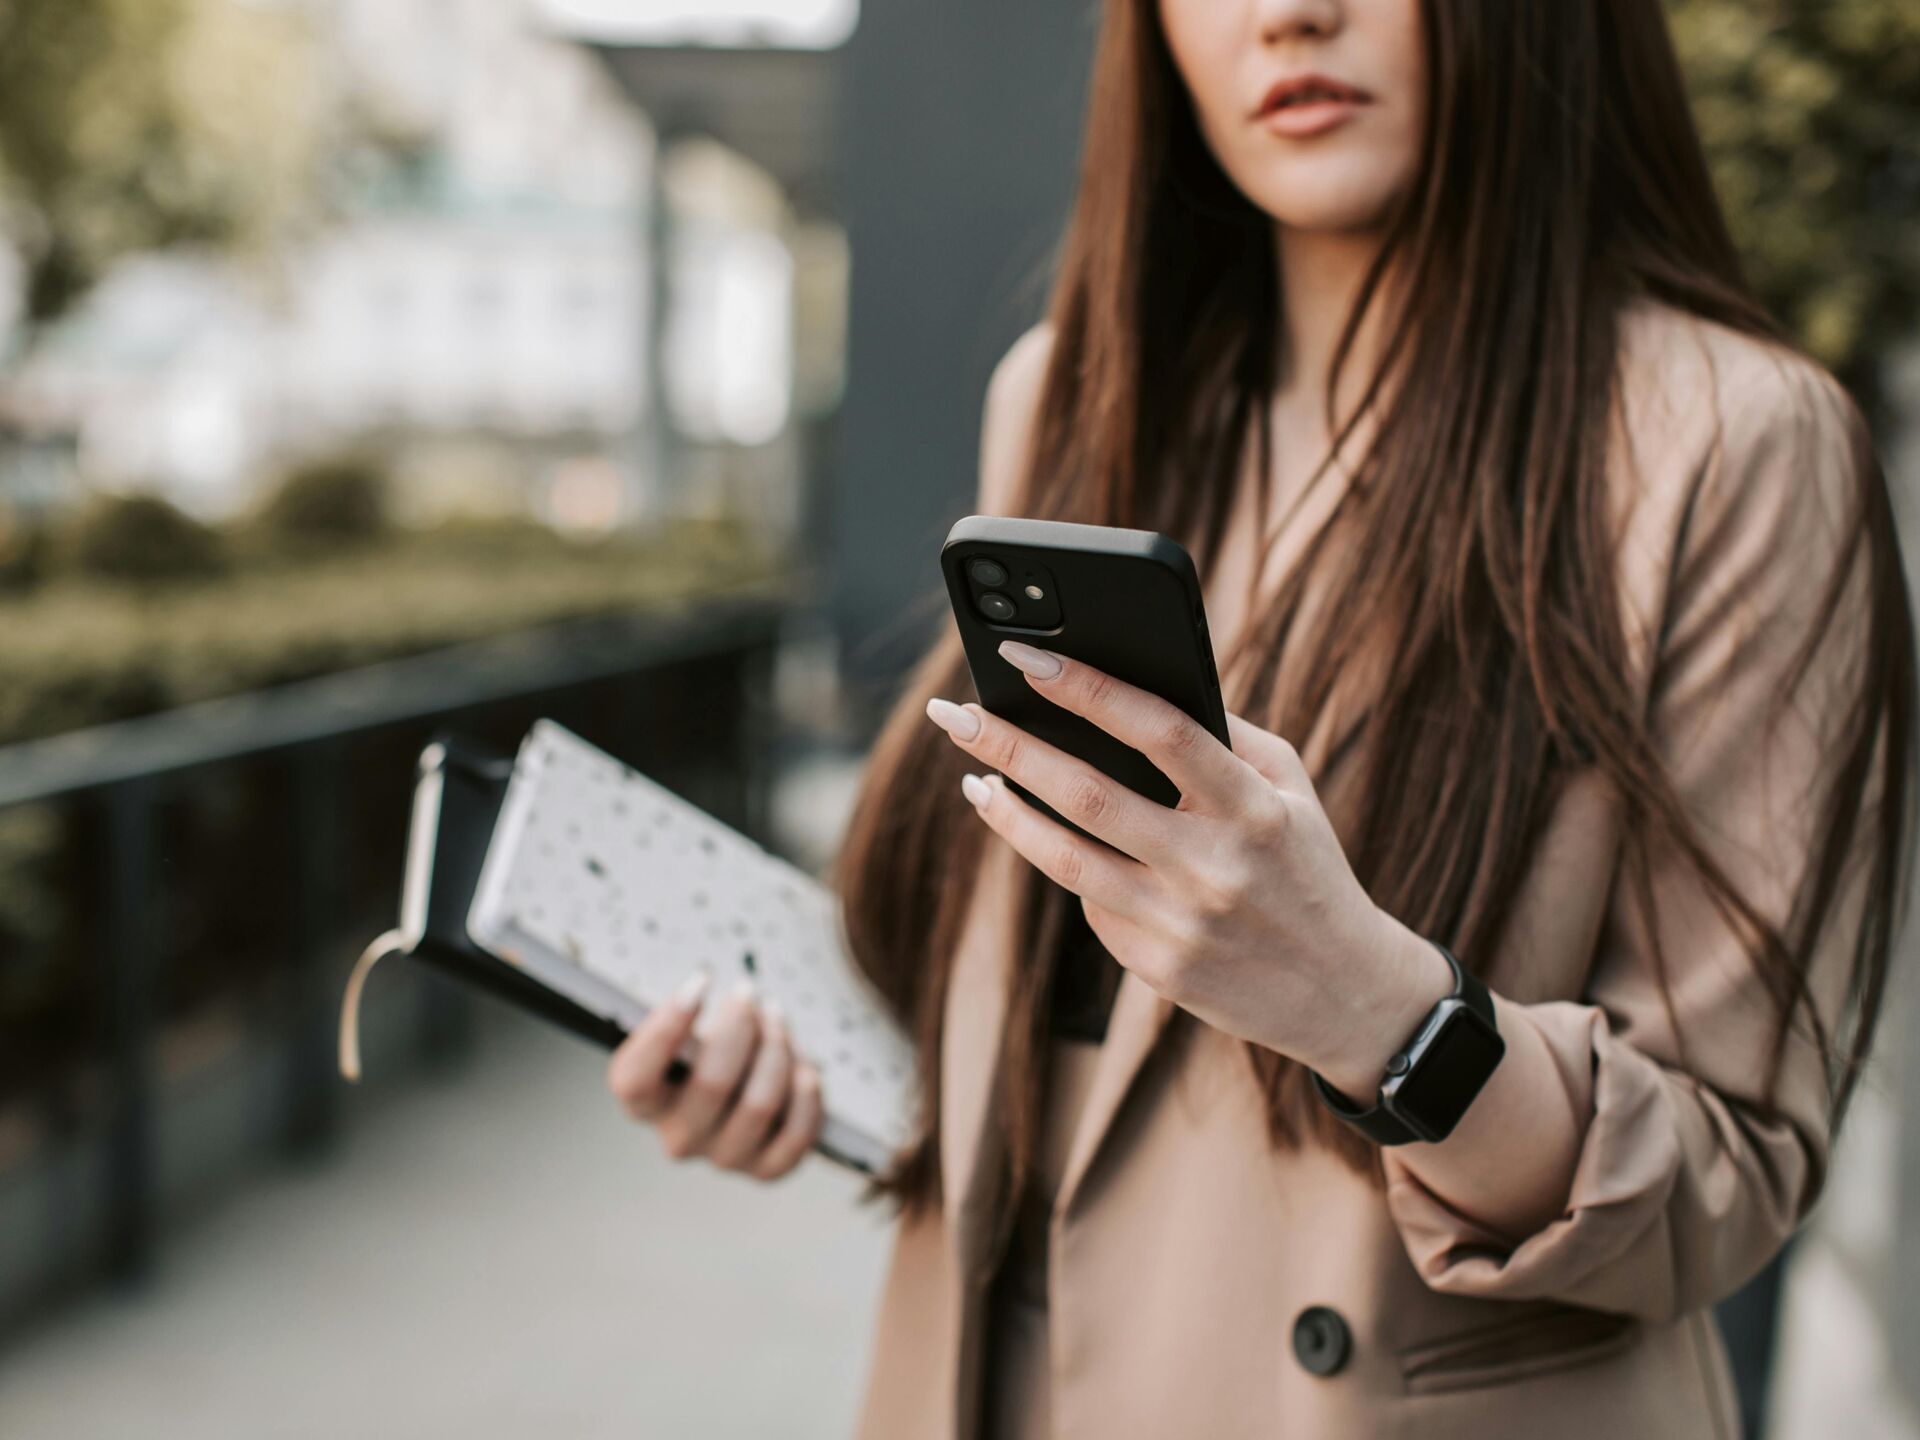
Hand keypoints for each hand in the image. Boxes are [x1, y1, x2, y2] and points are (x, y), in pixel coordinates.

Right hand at [606, 972, 823, 1180]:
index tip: (701, 980)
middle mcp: (678, 1138)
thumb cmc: (711, 1050)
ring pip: (759, 1104)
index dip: (668, 1028)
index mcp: (644, 1104)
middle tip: (749, 993)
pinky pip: (796, 1134)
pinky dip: (805, 1095)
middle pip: (712, 1084)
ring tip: (777, 1019)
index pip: (636, 1079)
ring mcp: (723, 1158)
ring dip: (776, 1051)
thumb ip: (685, 1016)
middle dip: (740, 1027)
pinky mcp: (765, 1169)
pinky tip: (804, 1068)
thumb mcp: (686, 1031)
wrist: (744, 1092)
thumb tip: (711, 994)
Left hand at [925, 640, 1453, 1099]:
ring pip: (1065, 860)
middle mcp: (1214, 866)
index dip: (1087, 689)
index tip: (1027, 657)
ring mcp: (1181, 923)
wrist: (1346, 995)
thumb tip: (1139, 689)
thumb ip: (1228, 738)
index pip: (1160, 730)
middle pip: (1088, 794)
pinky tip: (1059, 847)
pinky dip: (1071, 869)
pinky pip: (1092, 906)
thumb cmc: (1309, 870)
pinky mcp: (1158, 969)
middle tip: (954, 713)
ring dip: (1006, 813)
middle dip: (1010, 747)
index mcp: (1253, 808)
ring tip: (974, 779)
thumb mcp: (1292, 793)